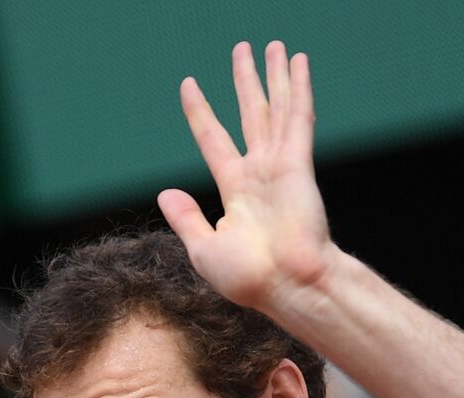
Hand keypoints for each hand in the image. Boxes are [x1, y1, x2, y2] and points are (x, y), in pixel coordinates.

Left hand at [158, 41, 334, 313]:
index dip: (201, 112)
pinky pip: (297, 116)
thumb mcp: (204, 249)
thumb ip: (186, 219)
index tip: (189, 84)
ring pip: (275, 108)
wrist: (288, 286)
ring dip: (275, 76)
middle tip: (244, 50)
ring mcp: (281, 165)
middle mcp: (260, 172)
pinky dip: (298, 87)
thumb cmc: (250, 279)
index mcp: (237, 191)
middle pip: (251, 114)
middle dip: (247, 81)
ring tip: (271, 45)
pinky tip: (298, 62)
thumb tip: (165, 193)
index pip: (214, 139)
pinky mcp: (298, 163)